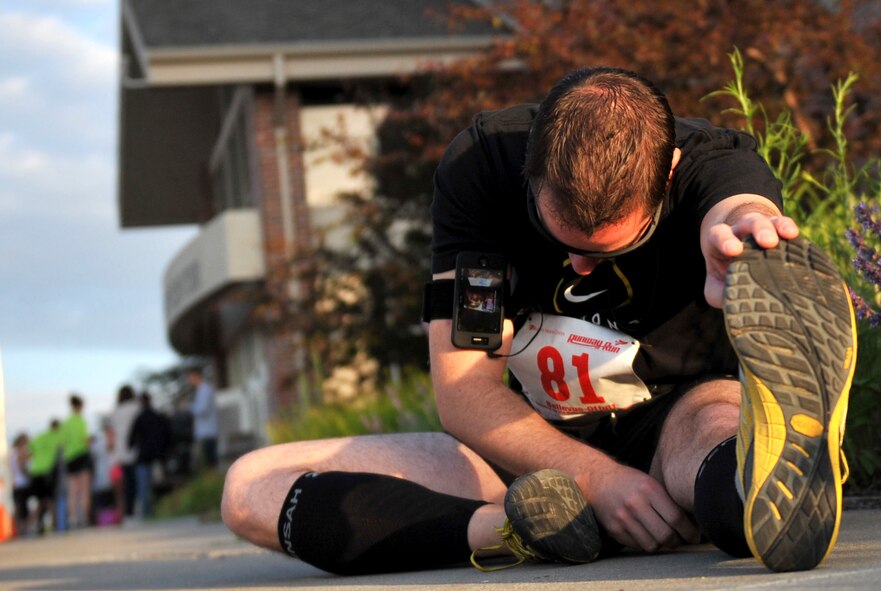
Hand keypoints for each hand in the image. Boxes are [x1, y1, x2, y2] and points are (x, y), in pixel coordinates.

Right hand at [583, 462, 699, 552]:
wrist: (597, 479)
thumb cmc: (630, 481)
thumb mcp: (650, 482)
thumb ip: (668, 500)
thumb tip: (693, 522)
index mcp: (648, 489)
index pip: (676, 518)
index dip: (690, 531)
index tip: (695, 536)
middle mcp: (635, 503)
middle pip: (665, 535)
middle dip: (677, 542)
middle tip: (681, 540)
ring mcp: (622, 517)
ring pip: (652, 545)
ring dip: (662, 546)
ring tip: (664, 539)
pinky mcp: (614, 529)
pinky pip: (637, 546)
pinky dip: (646, 544)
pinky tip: (648, 536)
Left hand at [702, 212, 798, 307]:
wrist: (737, 253)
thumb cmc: (725, 272)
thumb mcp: (717, 283)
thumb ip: (718, 293)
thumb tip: (733, 304)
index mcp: (720, 240)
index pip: (720, 234)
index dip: (725, 240)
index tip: (734, 250)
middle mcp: (740, 230)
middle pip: (748, 223)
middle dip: (759, 230)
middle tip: (767, 242)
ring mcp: (759, 227)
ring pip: (768, 221)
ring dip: (777, 227)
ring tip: (788, 234)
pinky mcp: (776, 230)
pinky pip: (784, 224)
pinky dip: (789, 227)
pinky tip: (794, 234)